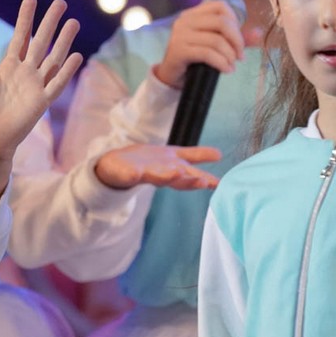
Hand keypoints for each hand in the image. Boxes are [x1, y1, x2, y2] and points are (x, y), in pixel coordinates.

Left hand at [0, 0, 82, 206]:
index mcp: (8, 68)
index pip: (20, 38)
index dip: (25, 20)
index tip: (31, 0)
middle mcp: (25, 74)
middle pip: (40, 43)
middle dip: (49, 23)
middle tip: (59, 2)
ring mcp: (35, 87)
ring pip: (53, 59)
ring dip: (63, 41)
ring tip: (73, 22)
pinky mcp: (40, 102)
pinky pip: (56, 84)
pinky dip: (66, 71)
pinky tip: (76, 56)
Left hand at [94, 144, 219, 189]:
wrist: (114, 167)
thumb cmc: (146, 162)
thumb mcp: (173, 157)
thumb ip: (195, 156)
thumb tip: (219, 154)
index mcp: (173, 166)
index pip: (192, 172)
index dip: (205, 178)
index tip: (220, 182)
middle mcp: (162, 172)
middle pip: (178, 178)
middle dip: (190, 181)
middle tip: (205, 182)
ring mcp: (144, 173)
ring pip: (158, 176)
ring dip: (168, 176)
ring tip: (178, 173)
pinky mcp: (127, 173)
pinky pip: (132, 173)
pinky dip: (136, 173)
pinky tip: (139, 172)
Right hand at [154, 0, 244, 88]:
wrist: (172, 76)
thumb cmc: (195, 58)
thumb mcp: (215, 45)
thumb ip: (235, 38)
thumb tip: (258, 33)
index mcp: (193, 14)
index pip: (220, 7)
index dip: (235, 21)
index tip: (238, 39)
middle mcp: (184, 20)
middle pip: (221, 22)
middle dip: (237, 40)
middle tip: (240, 56)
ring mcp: (180, 35)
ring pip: (216, 40)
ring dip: (230, 55)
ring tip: (232, 65)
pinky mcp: (178, 50)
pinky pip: (207, 54)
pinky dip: (222, 63)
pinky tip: (226, 70)